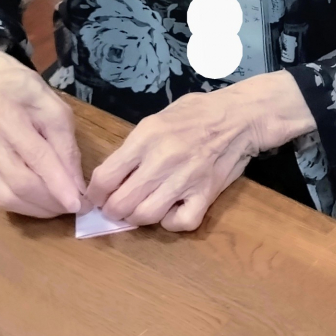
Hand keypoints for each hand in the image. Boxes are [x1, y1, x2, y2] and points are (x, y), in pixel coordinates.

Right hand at [0, 34, 83, 218]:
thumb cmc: (26, 94)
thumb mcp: (55, 109)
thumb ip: (66, 146)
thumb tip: (77, 186)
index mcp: (6, 115)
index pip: (36, 156)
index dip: (58, 183)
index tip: (79, 203)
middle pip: (19, 182)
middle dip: (52, 201)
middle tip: (78, 207)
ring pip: (7, 197)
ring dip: (40, 209)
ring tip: (63, 206)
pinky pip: (1, 198)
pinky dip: (26, 207)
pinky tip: (45, 203)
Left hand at [85, 70, 315, 231]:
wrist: (241, 116)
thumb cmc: (197, 113)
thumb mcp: (157, 118)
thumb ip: (135, 146)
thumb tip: (114, 174)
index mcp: (146, 137)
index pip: (104, 177)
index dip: (95, 194)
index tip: (97, 197)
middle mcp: (162, 159)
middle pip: (121, 203)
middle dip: (112, 210)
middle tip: (117, 208)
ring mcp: (185, 179)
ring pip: (145, 216)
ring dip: (137, 218)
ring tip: (141, 210)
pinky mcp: (206, 193)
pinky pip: (181, 222)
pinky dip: (171, 223)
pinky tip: (171, 212)